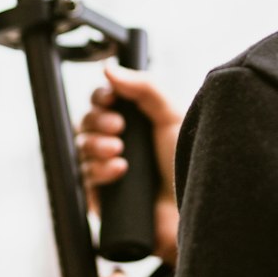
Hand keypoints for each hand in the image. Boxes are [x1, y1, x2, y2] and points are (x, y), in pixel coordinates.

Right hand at [77, 66, 181, 265]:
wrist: (195, 208)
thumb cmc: (189, 163)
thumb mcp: (172, 117)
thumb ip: (144, 88)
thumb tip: (109, 69)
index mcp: (135, 123)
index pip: (102, 103)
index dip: (100, 98)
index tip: (108, 99)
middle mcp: (120, 145)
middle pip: (86, 123)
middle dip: (97, 122)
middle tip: (118, 128)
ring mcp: (109, 172)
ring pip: (82, 150)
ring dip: (96, 145)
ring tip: (119, 151)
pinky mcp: (103, 200)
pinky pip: (84, 180)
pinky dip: (98, 171)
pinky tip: (119, 171)